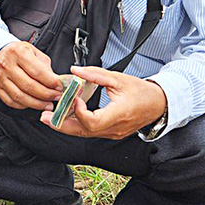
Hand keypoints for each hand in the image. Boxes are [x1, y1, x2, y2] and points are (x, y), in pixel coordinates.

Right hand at [0, 41, 63, 110]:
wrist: (3, 53)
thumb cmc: (22, 53)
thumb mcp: (36, 54)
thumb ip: (46, 69)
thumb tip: (58, 84)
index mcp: (18, 52)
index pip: (37, 72)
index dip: (50, 82)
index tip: (60, 87)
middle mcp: (6, 64)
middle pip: (28, 86)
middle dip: (46, 94)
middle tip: (56, 97)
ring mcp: (0, 77)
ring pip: (20, 96)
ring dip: (37, 103)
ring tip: (48, 104)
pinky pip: (11, 102)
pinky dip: (24, 106)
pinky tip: (34, 104)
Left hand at [41, 65, 166, 139]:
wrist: (158, 104)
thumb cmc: (141, 92)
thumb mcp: (118, 79)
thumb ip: (95, 75)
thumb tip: (76, 70)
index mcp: (118, 115)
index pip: (93, 122)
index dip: (79, 112)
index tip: (74, 98)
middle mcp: (114, 129)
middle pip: (84, 132)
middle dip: (62, 125)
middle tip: (46, 116)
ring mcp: (112, 133)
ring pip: (85, 134)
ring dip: (66, 126)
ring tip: (50, 117)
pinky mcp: (110, 133)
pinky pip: (90, 132)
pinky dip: (76, 125)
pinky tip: (65, 117)